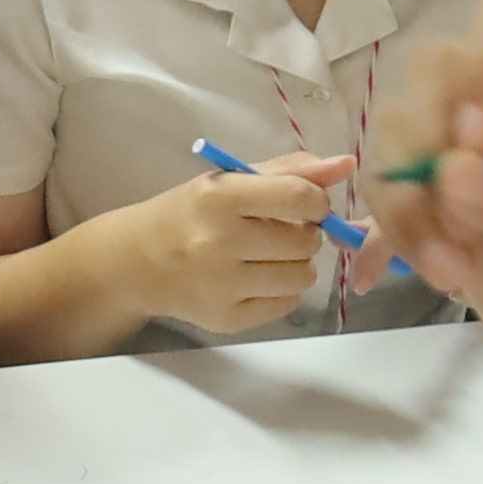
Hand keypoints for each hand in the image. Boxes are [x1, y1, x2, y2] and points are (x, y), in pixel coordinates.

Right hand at [123, 153, 352, 333]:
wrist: (136, 262)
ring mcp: (221, 286)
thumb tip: (346, 164)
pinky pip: (287, 304)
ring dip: (296, 264)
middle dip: (303, 235)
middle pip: (305, 242)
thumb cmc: (188, 213)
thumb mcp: (230, 180)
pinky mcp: (226, 319)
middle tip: (279, 232)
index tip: (306, 205)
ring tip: (268, 256)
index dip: (316, 201)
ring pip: (302, 277)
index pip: (299, 198)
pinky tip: (255, 279)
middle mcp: (218, 242)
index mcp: (219, 198)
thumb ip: (290, 171)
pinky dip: (282, 291)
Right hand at [374, 2, 482, 421]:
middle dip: (431, 133)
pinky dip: (394, 232)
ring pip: (400, 127)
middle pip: (440, 68)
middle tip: (457, 209)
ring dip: (408, 197)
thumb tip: (456, 173)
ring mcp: (475, 155)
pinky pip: (387, 190)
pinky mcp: (441, 206)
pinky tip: (433, 280)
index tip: (480, 136)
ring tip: (454, 266)